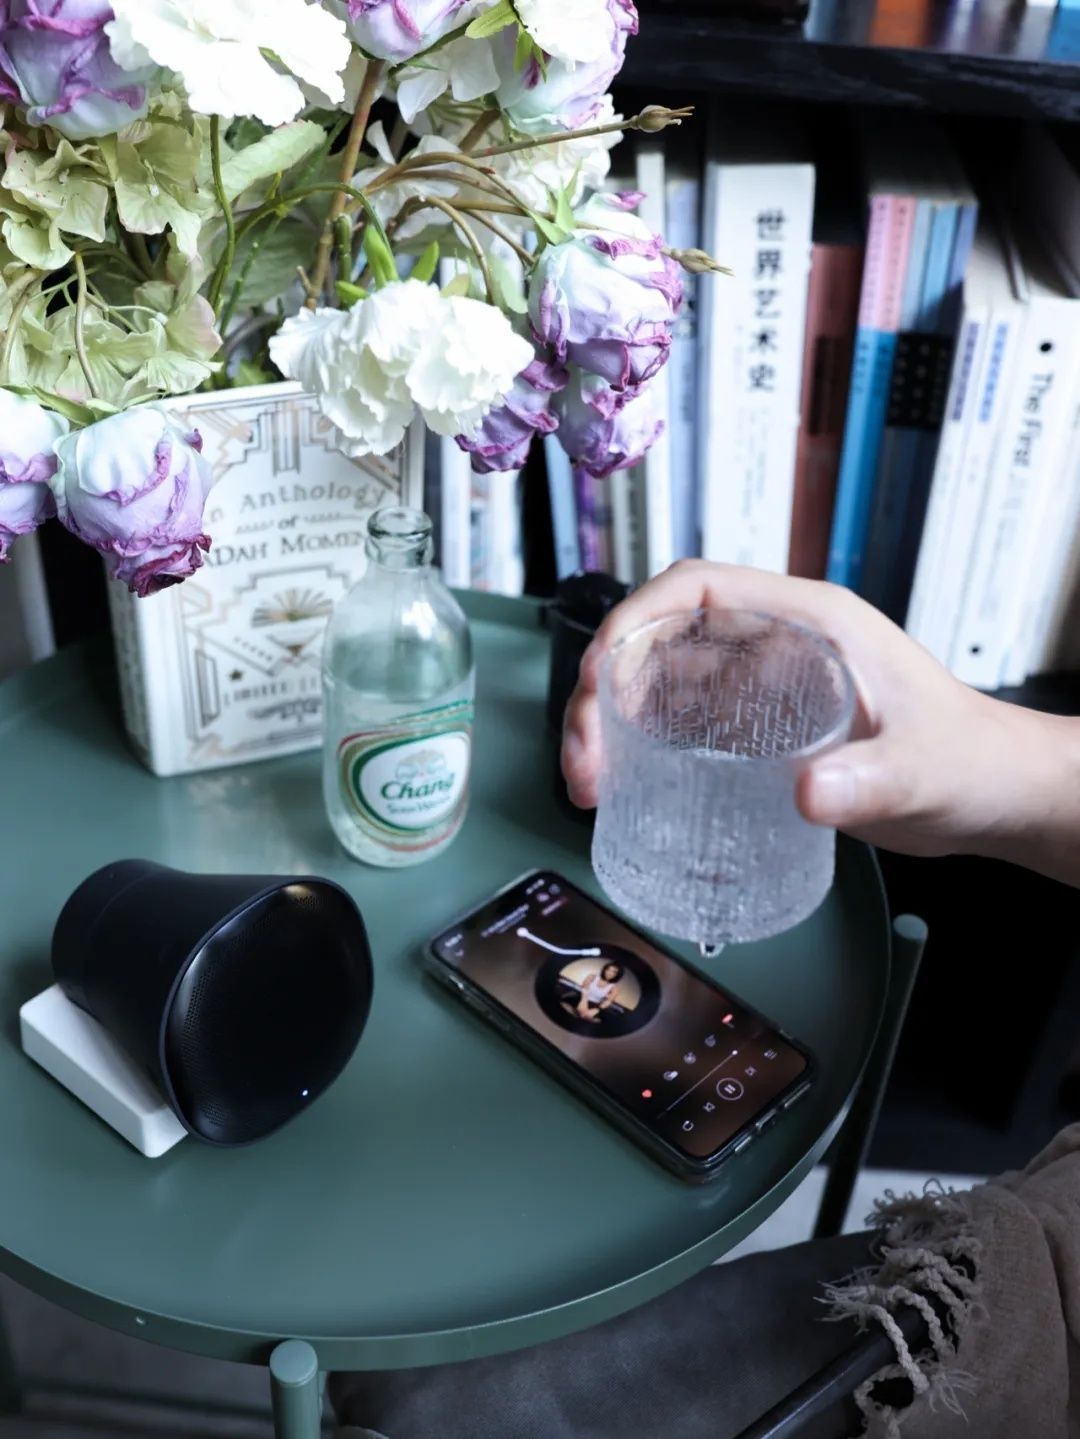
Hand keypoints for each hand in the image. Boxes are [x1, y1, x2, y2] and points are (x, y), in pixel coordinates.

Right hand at [561, 561, 1065, 864]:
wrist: (993, 795)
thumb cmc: (969, 760)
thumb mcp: (923, 770)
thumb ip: (873, 781)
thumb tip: (808, 794)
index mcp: (809, 622)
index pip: (700, 589)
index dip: (636, 619)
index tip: (597, 673)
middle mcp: (777, 644)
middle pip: (663, 639)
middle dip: (606, 687)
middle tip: (586, 760)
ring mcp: (765, 686)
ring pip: (663, 683)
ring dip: (614, 722)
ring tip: (590, 781)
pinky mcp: (762, 731)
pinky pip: (684, 724)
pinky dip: (643, 748)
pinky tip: (626, 788)